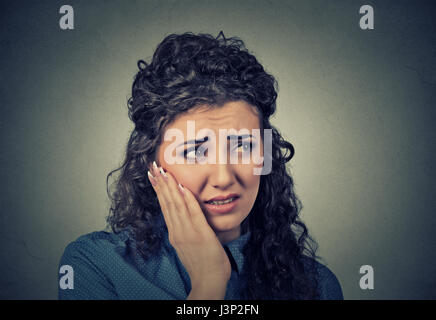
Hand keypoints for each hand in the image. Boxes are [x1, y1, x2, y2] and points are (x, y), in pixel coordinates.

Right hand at [148, 162, 231, 297]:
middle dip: (160, 184)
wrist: (208, 283)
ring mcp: (188, 233)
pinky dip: (188, 200)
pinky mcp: (201, 235)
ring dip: (170, 187)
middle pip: (167, 203)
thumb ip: (183, 231)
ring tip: (164, 172)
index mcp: (175, 233)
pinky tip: (183, 187)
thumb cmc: (202, 265)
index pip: (165, 207)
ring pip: (177, 206)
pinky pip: (193, 214)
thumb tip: (181, 218)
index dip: (159, 190)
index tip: (154, 176)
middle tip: (153, 167)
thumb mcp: (187, 246)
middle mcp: (178, 231)